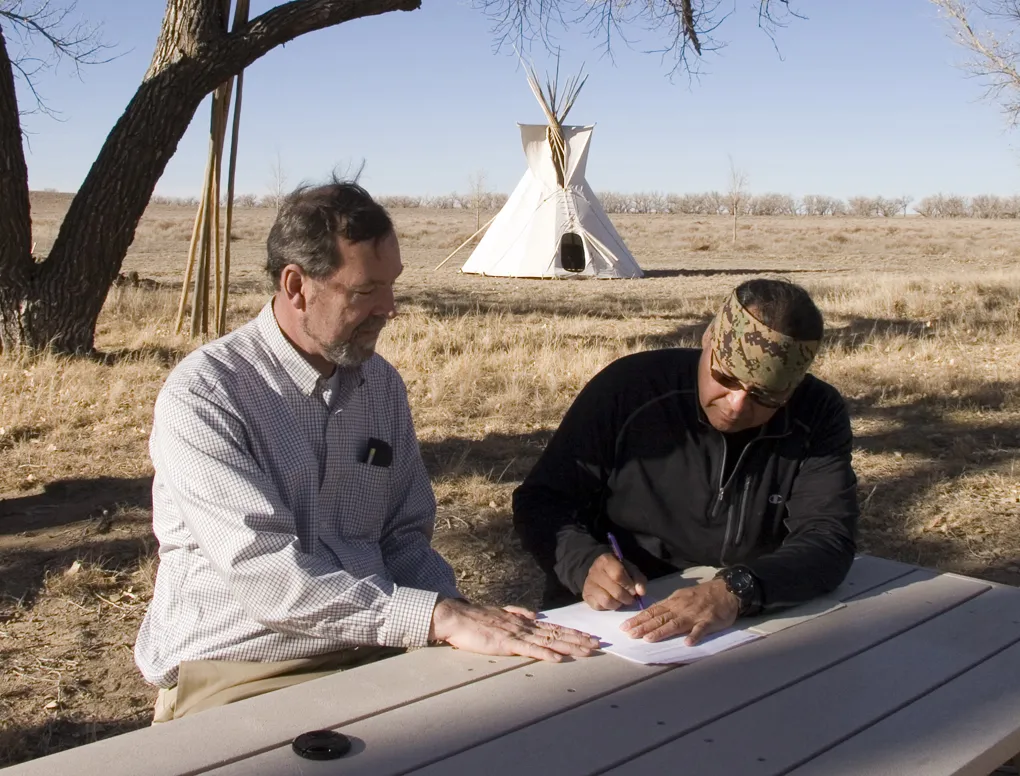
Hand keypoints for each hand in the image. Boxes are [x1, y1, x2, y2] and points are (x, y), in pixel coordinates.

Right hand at [429, 598, 599, 661]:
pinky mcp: (506, 643)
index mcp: (523, 621)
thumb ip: (518, 613)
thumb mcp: (501, 613)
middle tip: (598, 644)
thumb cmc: (476, 618)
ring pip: (549, 641)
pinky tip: (559, 658)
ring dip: (570, 646)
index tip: (589, 636)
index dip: (572, 632)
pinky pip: (529, 650)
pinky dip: (545, 654)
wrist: (457, 617)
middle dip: (579, 639)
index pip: (553, 627)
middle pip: (557, 633)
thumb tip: (535, 614)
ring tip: (587, 650)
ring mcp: (517, 634)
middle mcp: (525, 626)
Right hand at [582, 553, 647, 610]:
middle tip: (630, 598)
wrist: (599, 571)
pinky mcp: (586, 596)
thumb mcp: (630, 569)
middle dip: (626, 597)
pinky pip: (599, 606)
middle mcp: (594, 571)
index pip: (618, 574)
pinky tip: (612, 601)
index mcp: (606, 560)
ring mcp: (589, 584)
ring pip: (607, 601)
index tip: (634, 589)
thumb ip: (639, 579)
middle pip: (615, 590)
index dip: (629, 585)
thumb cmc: (618, 570)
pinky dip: (609, 607)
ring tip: (622, 600)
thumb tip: (641, 592)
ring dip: (618, 604)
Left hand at [620, 579, 738, 644]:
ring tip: (649, 639)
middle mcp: (681, 608)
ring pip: (675, 624)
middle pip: (660, 618)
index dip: (638, 619)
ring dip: (661, 631)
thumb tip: (652, 613)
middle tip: (629, 634)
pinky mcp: (709, 621)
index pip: (652, 611)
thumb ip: (668, 606)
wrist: (726, 590)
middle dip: (643, 626)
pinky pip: (701, 629)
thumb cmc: (703, 595)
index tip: (625, 626)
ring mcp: (694, 615)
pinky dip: (695, 635)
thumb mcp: (682, 597)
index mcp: (673, 602)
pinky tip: (688, 643)